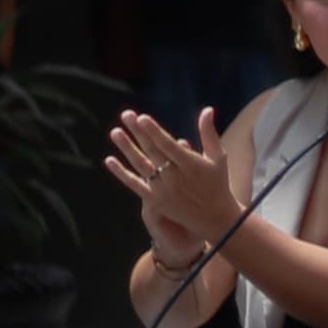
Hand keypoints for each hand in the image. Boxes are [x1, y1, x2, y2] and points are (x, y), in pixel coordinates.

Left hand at [104, 107, 241, 250]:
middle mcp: (175, 176)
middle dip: (138, 132)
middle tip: (126, 115)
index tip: (142, 118)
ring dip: (127, 148)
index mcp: (192, 164)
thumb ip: (209, 133)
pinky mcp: (155, 200)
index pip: (168, 144)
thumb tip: (207, 109)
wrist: (214, 218)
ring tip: (115, 132)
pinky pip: (134, 184)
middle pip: (152, 151)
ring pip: (140, 165)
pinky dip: (121, 173)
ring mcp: (163, 189)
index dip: (154, 131)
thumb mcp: (218, 157)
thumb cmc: (217, 183)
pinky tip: (110, 160)